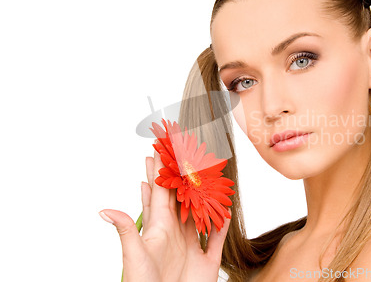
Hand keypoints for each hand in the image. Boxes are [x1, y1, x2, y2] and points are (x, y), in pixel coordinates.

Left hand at [99, 150, 230, 281]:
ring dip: (204, 196)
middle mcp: (176, 233)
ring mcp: (192, 246)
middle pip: (181, 198)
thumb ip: (125, 230)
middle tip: (182, 155)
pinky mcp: (207, 262)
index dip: (160, 171)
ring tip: (206, 177)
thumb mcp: (134, 256)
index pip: (161, 192)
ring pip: (201, 215)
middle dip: (181, 176)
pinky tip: (226, 212)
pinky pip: (217, 238)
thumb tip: (104, 209)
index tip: (159, 150)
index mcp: (159, 228)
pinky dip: (223, 224)